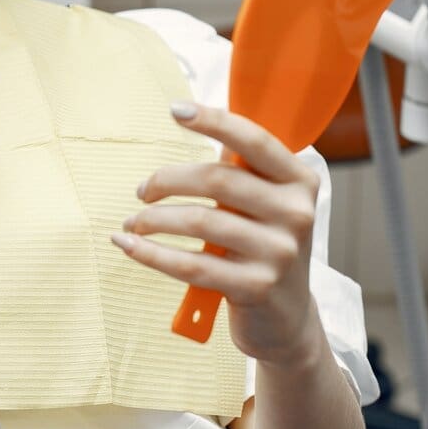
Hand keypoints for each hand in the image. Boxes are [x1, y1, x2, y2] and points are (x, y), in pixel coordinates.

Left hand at [111, 103, 323, 367]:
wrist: (286, 318)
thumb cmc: (262, 246)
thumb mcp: (266, 203)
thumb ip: (239, 167)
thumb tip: (193, 119)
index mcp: (299, 181)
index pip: (254, 140)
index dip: (213, 120)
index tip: (175, 110)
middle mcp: (296, 214)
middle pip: (216, 179)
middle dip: (166, 180)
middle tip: (141, 192)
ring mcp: (279, 253)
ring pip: (198, 221)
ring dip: (152, 220)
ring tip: (133, 222)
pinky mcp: (256, 288)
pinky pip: (190, 264)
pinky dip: (150, 253)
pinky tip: (128, 245)